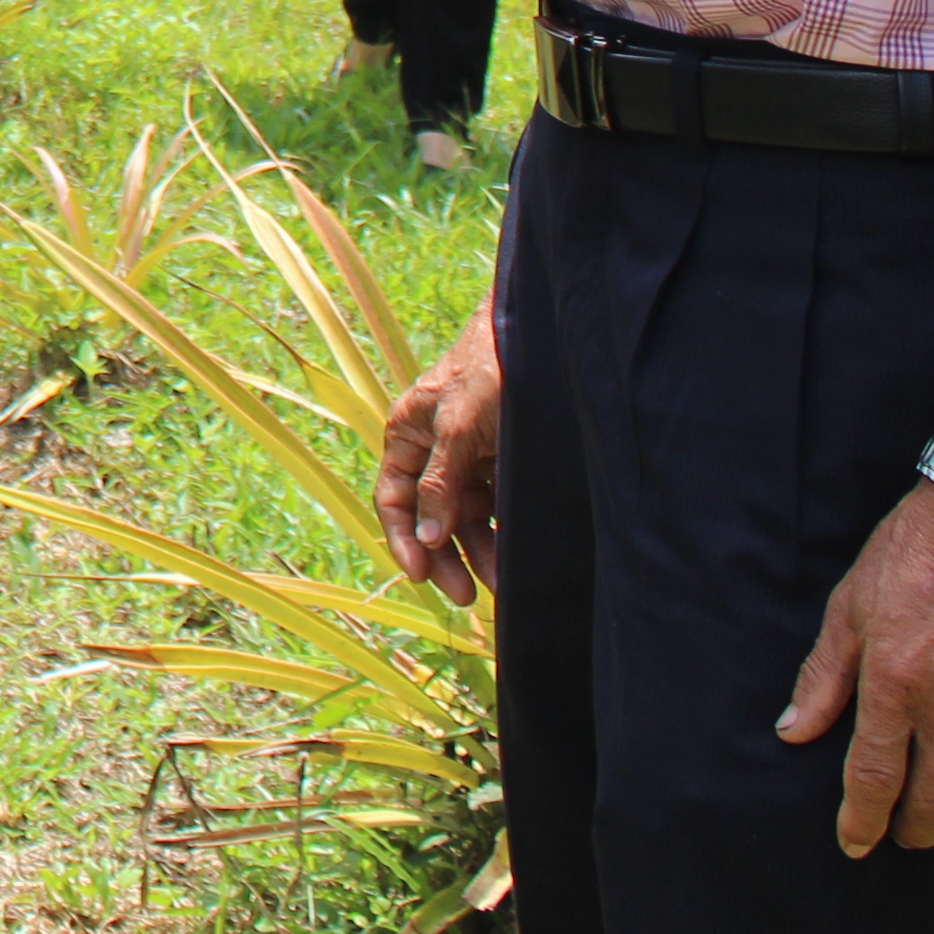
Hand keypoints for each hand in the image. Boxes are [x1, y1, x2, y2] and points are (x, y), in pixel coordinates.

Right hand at [375, 300, 502, 603]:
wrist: (539, 336)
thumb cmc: (488, 371)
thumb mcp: (458, 426)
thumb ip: (439, 482)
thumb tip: (425, 538)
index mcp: (408, 435)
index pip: (394, 498)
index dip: (403, 540)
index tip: (420, 578)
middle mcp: (435, 452)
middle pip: (430, 517)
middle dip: (445, 557)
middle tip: (465, 597)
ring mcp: (471, 460)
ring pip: (468, 520)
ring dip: (481, 553)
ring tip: (504, 584)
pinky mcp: (504, 465)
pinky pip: (498, 511)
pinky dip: (504, 536)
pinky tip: (517, 558)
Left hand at [778, 480, 933, 855]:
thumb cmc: (911, 554)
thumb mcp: (849, 607)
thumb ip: (824, 678)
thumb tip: (793, 733)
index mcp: (894, 682)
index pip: (874, 779)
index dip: (860, 822)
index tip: (853, 844)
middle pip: (933, 802)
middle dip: (912, 829)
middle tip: (901, 833)